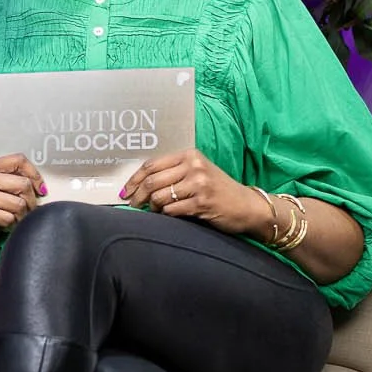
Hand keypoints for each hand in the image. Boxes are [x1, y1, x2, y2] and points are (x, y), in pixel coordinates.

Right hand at [0, 153, 44, 240]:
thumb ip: (15, 183)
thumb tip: (42, 187)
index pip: (19, 160)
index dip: (35, 175)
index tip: (40, 190)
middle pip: (23, 184)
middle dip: (31, 202)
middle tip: (26, 212)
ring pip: (18, 203)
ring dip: (21, 217)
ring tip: (14, 220)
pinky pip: (8, 218)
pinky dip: (11, 226)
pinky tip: (4, 227)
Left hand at [124, 150, 258, 234]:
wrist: (247, 206)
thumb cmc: (218, 190)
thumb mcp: (197, 172)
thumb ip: (173, 173)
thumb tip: (139, 185)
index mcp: (189, 155)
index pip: (151, 165)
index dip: (134, 179)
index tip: (125, 191)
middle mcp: (194, 166)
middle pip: (152, 181)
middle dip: (138, 195)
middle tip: (132, 204)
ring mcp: (199, 184)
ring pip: (159, 197)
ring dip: (152, 207)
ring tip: (154, 211)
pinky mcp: (202, 203)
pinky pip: (171, 210)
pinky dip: (165, 215)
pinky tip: (167, 215)